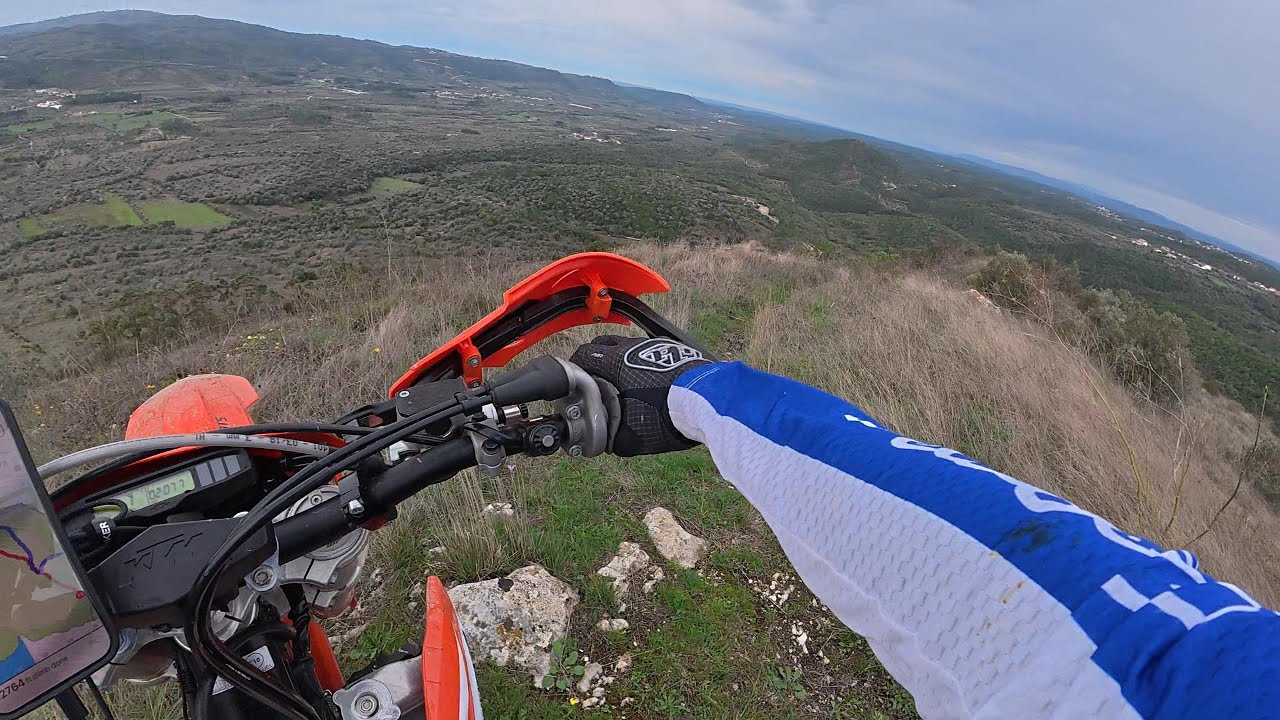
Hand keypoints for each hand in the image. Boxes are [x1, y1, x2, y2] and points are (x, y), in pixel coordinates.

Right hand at [569, 335, 710, 455]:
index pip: (584, 355)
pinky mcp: (676, 349)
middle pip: (603, 343)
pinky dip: (645, 363)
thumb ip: (613, 437)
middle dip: (595, 359)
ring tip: (625, 381)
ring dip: (622, 360)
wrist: (709, 400)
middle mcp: (632, 347)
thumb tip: (607, 441)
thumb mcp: (633, 436)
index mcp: (615, 362)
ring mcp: (656, 345)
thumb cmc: (666, 415)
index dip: (575, 368)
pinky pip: (651, 351)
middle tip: (596, 379)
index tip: (575, 381)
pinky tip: (652, 381)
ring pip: (629, 346)